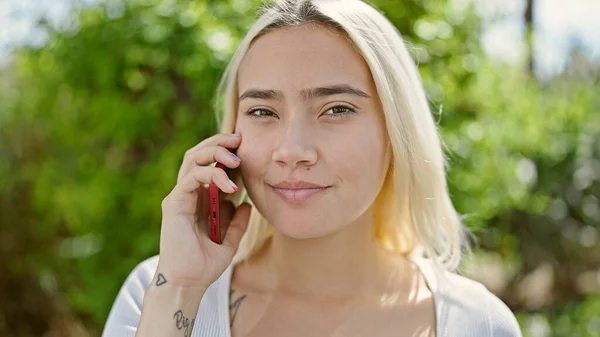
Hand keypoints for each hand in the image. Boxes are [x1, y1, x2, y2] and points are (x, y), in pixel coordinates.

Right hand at [156, 133, 250, 288]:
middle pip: (198, 154)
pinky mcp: (175, 203)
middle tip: (240, 139)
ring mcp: (180, 196)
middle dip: (219, 142)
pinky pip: (192, 177)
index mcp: (199, 199)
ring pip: (193, 159)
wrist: (188, 283)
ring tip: (236, 157)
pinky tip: (231, 186)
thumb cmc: (204, 264)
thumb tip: (248, 205)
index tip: (247, 148)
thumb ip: (238, 222)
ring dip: (215, 151)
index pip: (209, 163)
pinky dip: (213, 175)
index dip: (226, 152)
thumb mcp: (230, 241)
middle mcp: (188, 193)